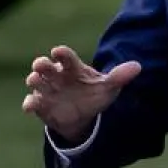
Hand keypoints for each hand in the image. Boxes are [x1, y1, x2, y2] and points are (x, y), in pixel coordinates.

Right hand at [22, 45, 140, 141]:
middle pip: (45, 66)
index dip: (61, 53)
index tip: (57, 51)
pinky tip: (30, 107)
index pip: (66, 56)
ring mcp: (47, 89)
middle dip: (41, 64)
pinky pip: (32, 103)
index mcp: (72, 68)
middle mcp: (56, 76)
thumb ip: (119, 76)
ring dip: (34, 80)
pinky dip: (29, 104)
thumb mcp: (108, 87)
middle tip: (41, 65)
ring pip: (36, 81)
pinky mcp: (41, 105)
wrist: (85, 116)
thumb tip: (138, 67)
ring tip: (35, 80)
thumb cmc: (95, 94)